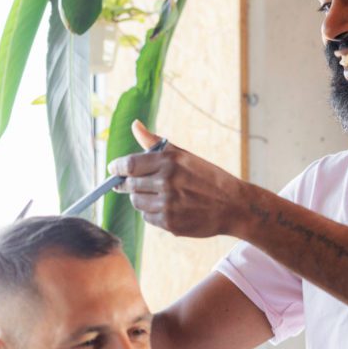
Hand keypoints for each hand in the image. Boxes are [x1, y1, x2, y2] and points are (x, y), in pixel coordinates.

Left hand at [108, 120, 249, 237]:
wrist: (233, 205)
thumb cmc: (208, 177)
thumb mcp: (184, 155)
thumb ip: (155, 142)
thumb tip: (135, 125)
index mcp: (169, 161)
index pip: (129, 165)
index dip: (117, 168)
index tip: (114, 170)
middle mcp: (166, 182)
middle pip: (130, 185)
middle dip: (132, 184)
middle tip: (143, 183)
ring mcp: (167, 204)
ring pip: (137, 203)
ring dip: (142, 199)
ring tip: (160, 195)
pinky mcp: (169, 224)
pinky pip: (148, 218)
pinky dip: (153, 213)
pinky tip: (170, 207)